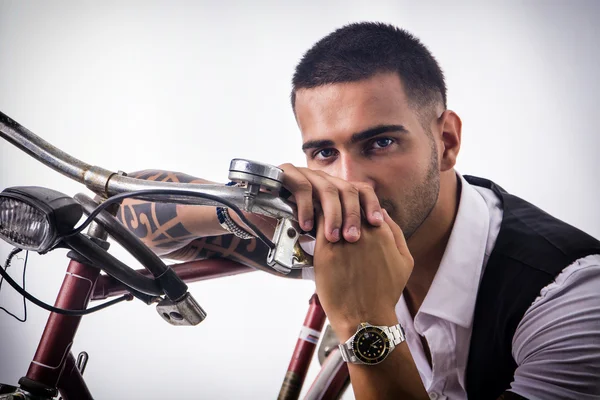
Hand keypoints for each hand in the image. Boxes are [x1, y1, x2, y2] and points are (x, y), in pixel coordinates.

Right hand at [279, 163, 383, 242]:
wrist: (254, 220)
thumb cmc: (290, 231)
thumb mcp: (319, 236)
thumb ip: (337, 237)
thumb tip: (368, 250)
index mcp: (335, 191)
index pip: (362, 190)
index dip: (371, 205)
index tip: (377, 224)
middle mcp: (323, 180)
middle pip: (348, 189)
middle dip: (352, 215)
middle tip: (352, 238)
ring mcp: (305, 174)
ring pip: (327, 188)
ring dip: (332, 214)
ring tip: (331, 238)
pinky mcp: (285, 174)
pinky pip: (301, 186)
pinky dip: (306, 207)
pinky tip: (306, 226)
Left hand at [312, 209, 413, 338]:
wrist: (365, 318)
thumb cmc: (385, 292)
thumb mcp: (404, 261)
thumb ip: (396, 233)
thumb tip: (382, 212)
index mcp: (382, 232)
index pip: (365, 203)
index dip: (355, 203)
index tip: (346, 206)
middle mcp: (363, 233)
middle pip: (348, 203)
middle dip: (339, 201)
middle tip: (328, 202)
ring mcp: (344, 241)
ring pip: (331, 211)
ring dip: (325, 207)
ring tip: (317, 206)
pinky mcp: (325, 252)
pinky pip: (317, 226)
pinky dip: (313, 219)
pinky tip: (308, 218)